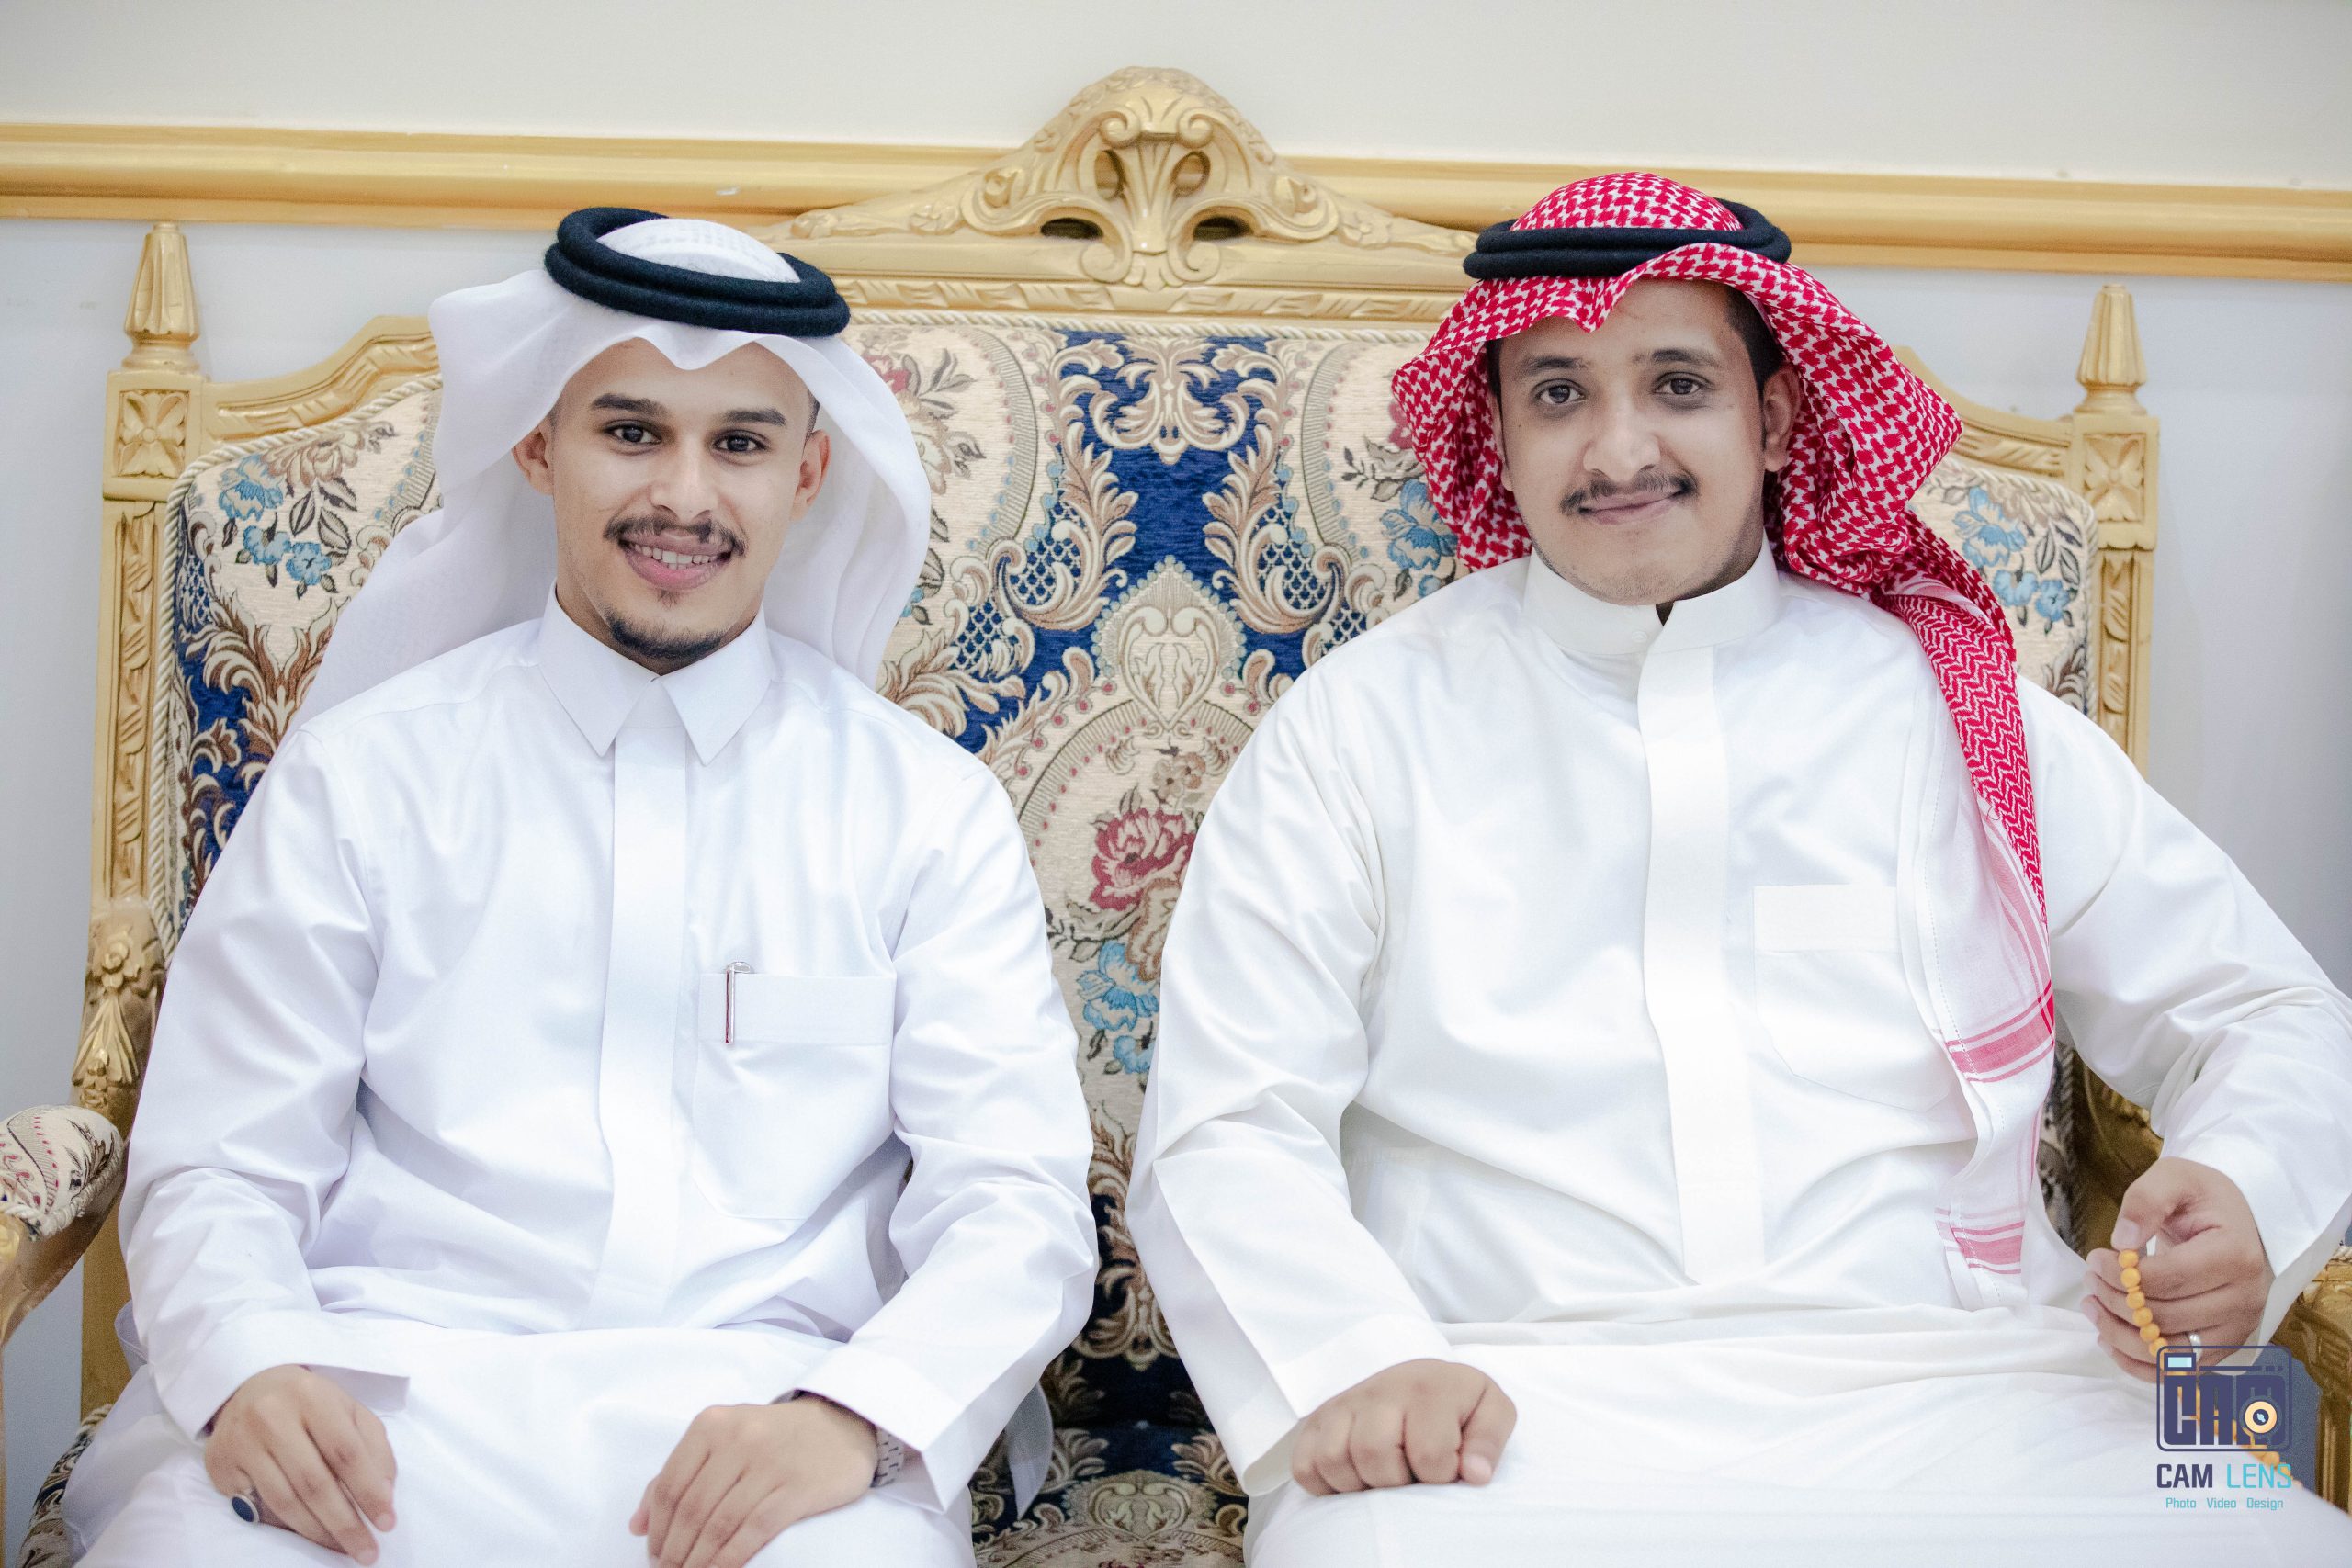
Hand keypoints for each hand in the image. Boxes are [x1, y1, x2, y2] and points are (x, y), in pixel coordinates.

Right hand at [202, 1364, 396, 1562]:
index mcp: (312, 1396)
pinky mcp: (220, 1465)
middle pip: (313, 1483)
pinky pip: (257, 1506)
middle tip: (367, 1551)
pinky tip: (309, 1534)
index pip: (346, 1452)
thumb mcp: (349, 1410)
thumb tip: (384, 1494)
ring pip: (284, 1501)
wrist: (248, 1387)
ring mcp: (242, 1442)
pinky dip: (287, 1526)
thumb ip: (373, 1447)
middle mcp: (272, 1417)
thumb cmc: (310, 1403)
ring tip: (342, 1548)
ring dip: (318, 1532)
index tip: (387, 1523)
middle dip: (344, 1523)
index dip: (368, 1491)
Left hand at [631, 1396, 878, 1567]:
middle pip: (692, 1508)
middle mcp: (738, 1438)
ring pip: (719, 1523)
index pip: (671, 1484)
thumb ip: (680, 1473)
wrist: (843, 1424)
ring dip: (698, 1559)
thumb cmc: (773, 1436)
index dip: (658, 1526)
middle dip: (674, 1549)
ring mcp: (769, 1463)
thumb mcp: (724, 1438)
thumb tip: (637, 1524)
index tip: (652, 1552)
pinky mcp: (797, 1488)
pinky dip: (729, 1559)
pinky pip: (753, 1531)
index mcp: (712, 1424)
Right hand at [1289, 1358, 1515, 1495]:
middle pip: (1374, 1455)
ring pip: (1334, 1461)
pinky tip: (1356, 1477)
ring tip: (1384, 1477)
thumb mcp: (1489, 1409)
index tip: (1445, 1468)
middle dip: (1397, 1482)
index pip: (1429, 1454)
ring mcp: (1341, 1405)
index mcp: (1426, 1387)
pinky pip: (1305, 1467)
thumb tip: (1474, 1475)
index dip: (1440, 1476)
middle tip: (1411, 1476)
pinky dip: (1326, 1484)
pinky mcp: (1315, 1423)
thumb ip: (1489, 1440)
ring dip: (1361, 1484)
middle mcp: (1378, 1390)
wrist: (1415, 1376)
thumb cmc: (1455, 1403)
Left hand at [2081, 1156, 2273, 1382]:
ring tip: (2092, 1305)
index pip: (2167, 1280)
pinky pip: (2179, 1372)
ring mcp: (2237, 1329)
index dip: (2121, 1274)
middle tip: (2090, 1278)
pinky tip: (2108, 1339)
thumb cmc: (2201, 1200)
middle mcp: (2244, 1299)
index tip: (2095, 1258)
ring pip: (2168, 1352)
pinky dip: (2138, 1364)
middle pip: (2165, 1318)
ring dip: (2118, 1334)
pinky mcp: (2224, 1347)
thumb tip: (2122, 1242)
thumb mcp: (2174, 1177)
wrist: (2235, 1222)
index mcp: (2235, 1255)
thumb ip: (2146, 1201)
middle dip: (2114, 1299)